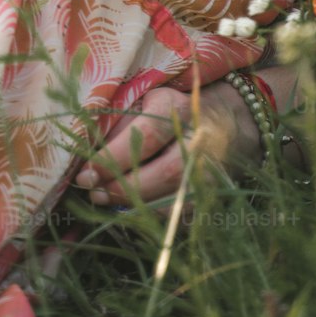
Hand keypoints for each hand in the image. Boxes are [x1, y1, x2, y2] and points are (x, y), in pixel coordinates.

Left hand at [71, 80, 263, 208]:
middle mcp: (200, 142)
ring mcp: (209, 173)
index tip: (86, 170)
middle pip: (162, 173)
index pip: (147, 134)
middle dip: (120, 186)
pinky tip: (127, 210)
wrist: (230, 122)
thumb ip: (121, 120)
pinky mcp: (211, 197)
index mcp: (180, 110)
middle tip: (90, 189)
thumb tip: (88, 148)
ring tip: (102, 199)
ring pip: (172, 201)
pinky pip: (179, 217)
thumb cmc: (175, 108)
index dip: (113, 155)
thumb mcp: (148, 99)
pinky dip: (149, 217)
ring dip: (131, 205)